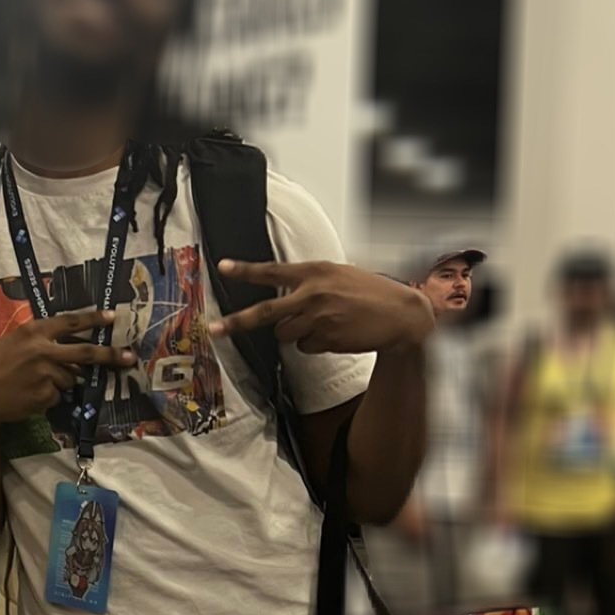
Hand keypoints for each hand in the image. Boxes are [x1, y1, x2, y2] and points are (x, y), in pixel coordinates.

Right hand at [0, 307, 136, 431]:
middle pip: (86, 352)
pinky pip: (57, 395)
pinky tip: (30, 395)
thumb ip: (40, 339)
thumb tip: (69, 344)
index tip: (112, 317)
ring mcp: (46, 374)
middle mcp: (43, 351)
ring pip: (70, 378)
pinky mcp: (46, 395)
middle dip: (110, 355)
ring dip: (60, 381)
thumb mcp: (14, 342)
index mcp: (34, 332)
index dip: (93, 319)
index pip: (70, 322)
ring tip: (33, 383)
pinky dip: (48, 397)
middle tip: (129, 357)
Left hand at [208, 259, 433, 355]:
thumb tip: (284, 294)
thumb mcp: (338, 275)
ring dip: (296, 333)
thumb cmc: (370, 293)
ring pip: (285, 334)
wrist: (400, 315)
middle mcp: (312, 294)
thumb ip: (310, 282)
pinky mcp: (325, 339)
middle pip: (264, 312)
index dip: (245, 270)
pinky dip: (314, 344)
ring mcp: (318, 318)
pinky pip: (304, 347)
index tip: (222, 267)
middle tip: (214, 329)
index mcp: (315, 271)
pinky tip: (335, 334)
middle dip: (236, 322)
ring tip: (324, 323)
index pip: (272, 271)